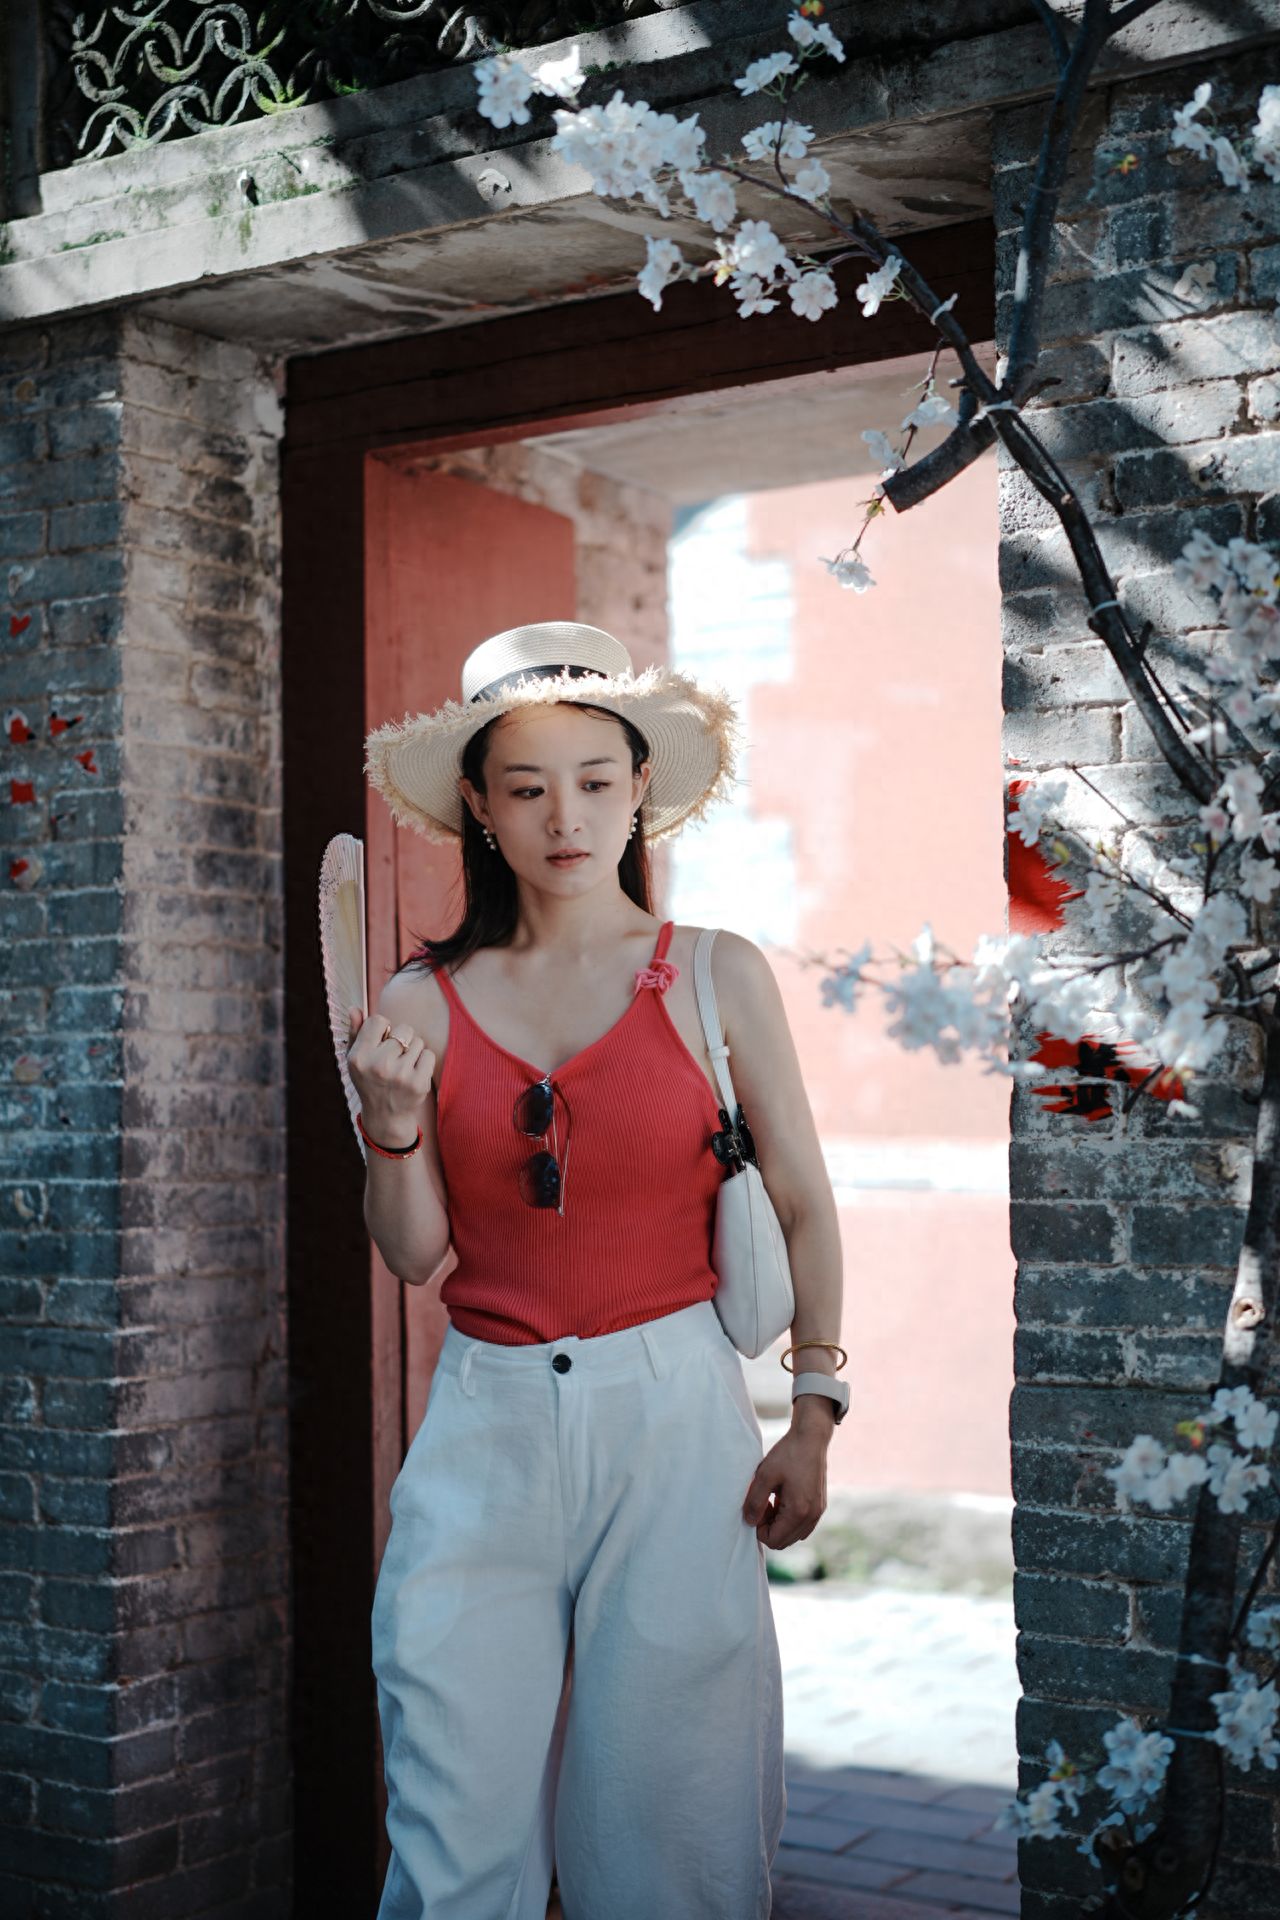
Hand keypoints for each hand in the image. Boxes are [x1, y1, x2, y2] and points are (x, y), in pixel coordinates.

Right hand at [346, 1006, 435, 1141]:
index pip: (379, 1020)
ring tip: (402, 1067)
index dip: (383, 1029)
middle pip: (403, 1029)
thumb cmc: (369, 1080)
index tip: (380, 1042)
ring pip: (418, 1041)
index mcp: (359, 1057)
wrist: (385, 1115)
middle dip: (401, 1039)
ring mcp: (400, 1075)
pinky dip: (423, 1061)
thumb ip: (355, 1032)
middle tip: (393, 1057)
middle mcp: (378, 1065)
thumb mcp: (355, 1059)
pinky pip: (429, 1054)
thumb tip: (354, 1008)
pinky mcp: (418, 1083)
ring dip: (413, 1050)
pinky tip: (413, 1073)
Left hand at [742, 1420, 828, 1549]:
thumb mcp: (764, 1475)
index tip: (758, 1506)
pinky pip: (802, 1526)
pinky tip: (783, 1498)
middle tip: (764, 1503)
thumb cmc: (788, 1453)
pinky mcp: (819, 1506)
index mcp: (799, 1511)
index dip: (759, 1528)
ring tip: (773, 1500)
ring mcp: (818, 1512)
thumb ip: (754, 1501)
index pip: (774, 1541)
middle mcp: (812, 1516)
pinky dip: (789, 1519)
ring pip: (793, 1535)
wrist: (811, 1437)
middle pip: (784, 1542)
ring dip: (779, 1524)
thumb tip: (749, 1522)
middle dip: (769, 1528)